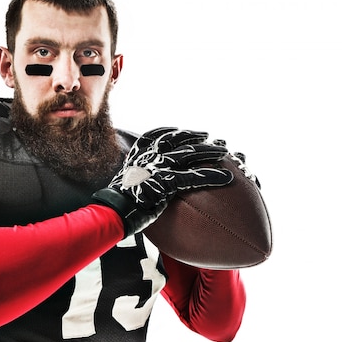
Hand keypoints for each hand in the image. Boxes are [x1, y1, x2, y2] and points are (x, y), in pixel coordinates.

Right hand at [92, 128, 232, 235]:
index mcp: (137, 155)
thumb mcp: (125, 185)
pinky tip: (226, 178)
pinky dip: (212, 176)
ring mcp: (158, 167)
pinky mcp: (167, 181)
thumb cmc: (119, 204)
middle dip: (195, 137)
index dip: (170, 131)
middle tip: (210, 138)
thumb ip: (135, 179)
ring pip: (189, 154)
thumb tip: (141, 184)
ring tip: (224, 153)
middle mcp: (149, 156)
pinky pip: (194, 176)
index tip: (181, 130)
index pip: (154, 136)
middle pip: (177, 140)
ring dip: (209, 151)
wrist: (114, 212)